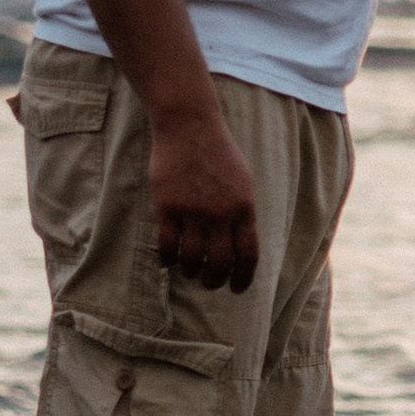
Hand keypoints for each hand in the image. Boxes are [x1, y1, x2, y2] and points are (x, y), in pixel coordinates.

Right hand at [147, 101, 258, 288]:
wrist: (190, 127)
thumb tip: (240, 246)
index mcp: (243, 208)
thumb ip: (242, 213)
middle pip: (219, 264)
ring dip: (190, 272)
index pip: (248, 255)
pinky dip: (167, 259)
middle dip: (214, 280)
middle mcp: (220, 214)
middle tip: (209, 282)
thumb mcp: (243, 182)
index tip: (237, 288)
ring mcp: (193, 211)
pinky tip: (168, 260)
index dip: (243, 278)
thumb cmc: (218, 154)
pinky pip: (167, 245)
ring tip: (189, 270)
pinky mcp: (167, 207)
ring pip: (191, 259)